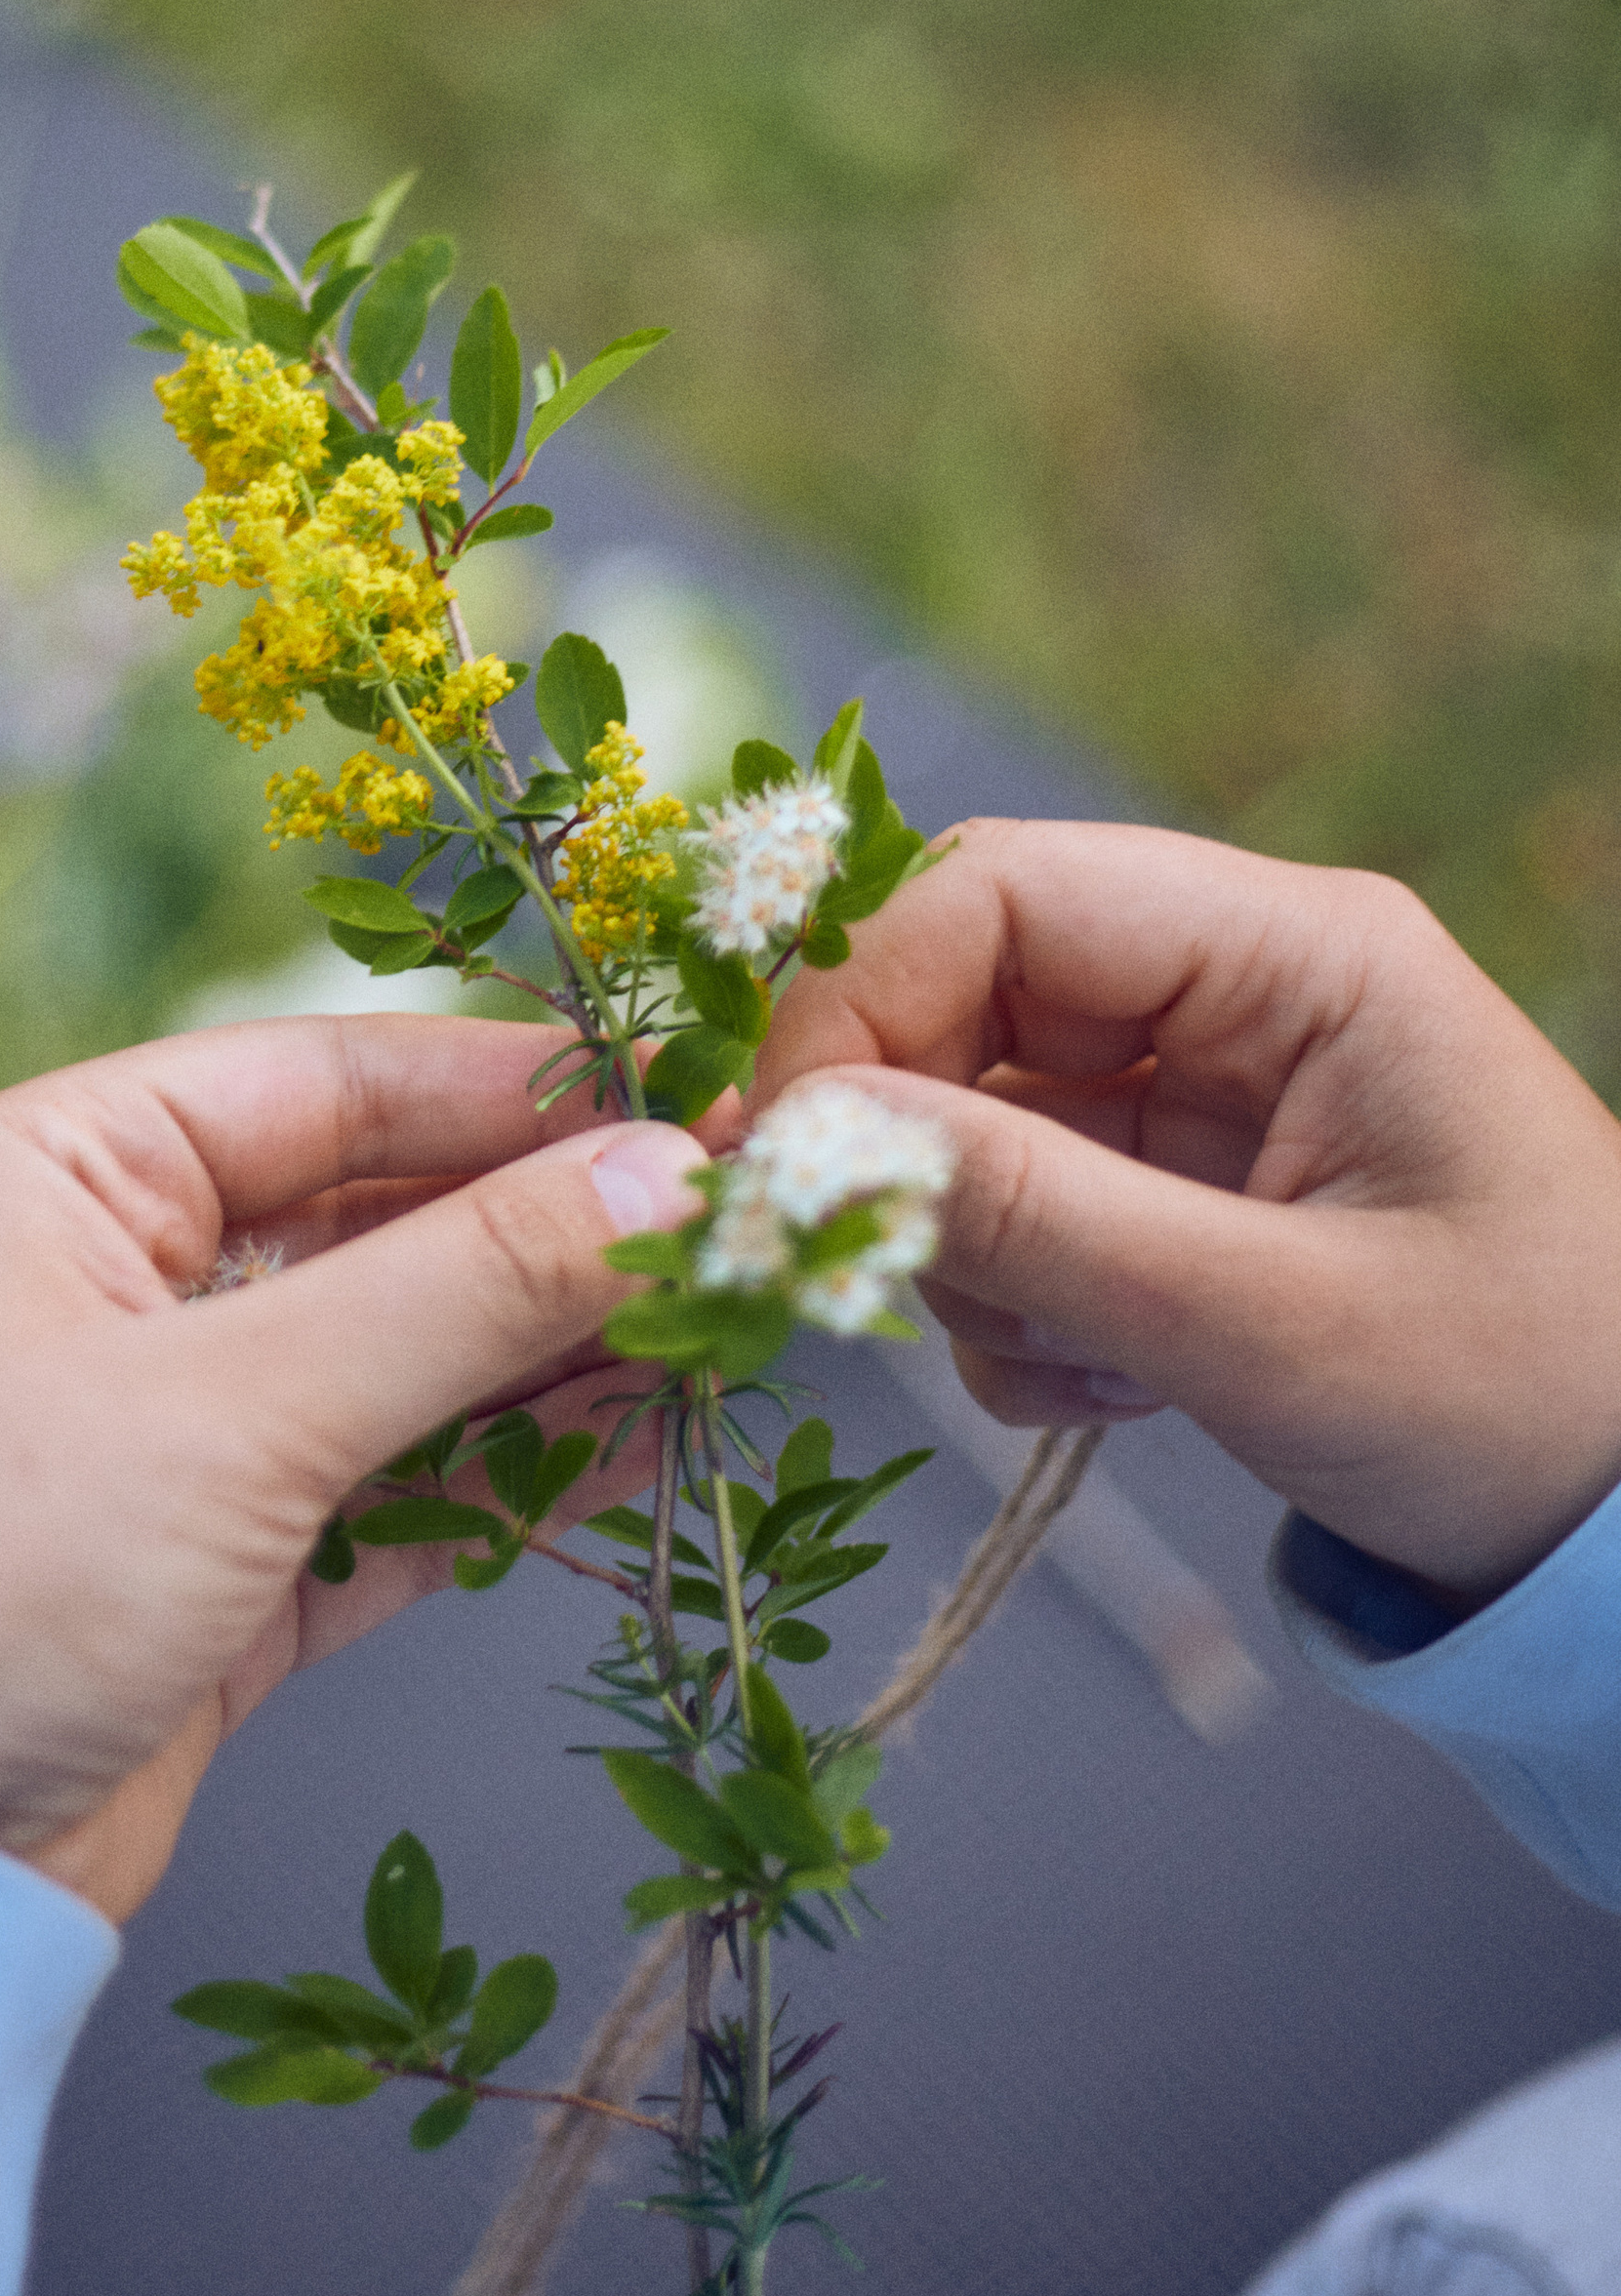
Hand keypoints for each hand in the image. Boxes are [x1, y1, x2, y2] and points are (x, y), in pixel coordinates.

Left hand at [0, 1016, 699, 1918]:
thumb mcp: (240, 1408)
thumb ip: (465, 1289)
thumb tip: (665, 1178)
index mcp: (60, 1169)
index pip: (325, 1081)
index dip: (512, 1091)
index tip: (690, 1100)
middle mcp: (109, 1274)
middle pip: (376, 1216)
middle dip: (550, 1229)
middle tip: (734, 1230)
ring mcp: (167, 1428)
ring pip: (402, 1356)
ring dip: (552, 1352)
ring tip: (723, 1332)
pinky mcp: (218, 1571)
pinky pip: (397, 1486)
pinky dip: (511, 1474)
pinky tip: (644, 1445)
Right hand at [758, 820, 1620, 1607]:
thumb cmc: (1521, 1405)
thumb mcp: (1266, 1324)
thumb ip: (1029, 1217)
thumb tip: (799, 1140)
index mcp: (1299, 951)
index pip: (998, 890)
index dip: (857, 1001)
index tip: (775, 1149)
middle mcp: (1243, 984)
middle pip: (965, 989)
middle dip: (903, 1134)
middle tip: (862, 1272)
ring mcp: (1211, 1084)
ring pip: (972, 1106)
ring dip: (968, 1244)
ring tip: (1074, 1361)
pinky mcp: (1187, 1182)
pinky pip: (1018, 1199)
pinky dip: (1014, 1301)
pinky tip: (1105, 1387)